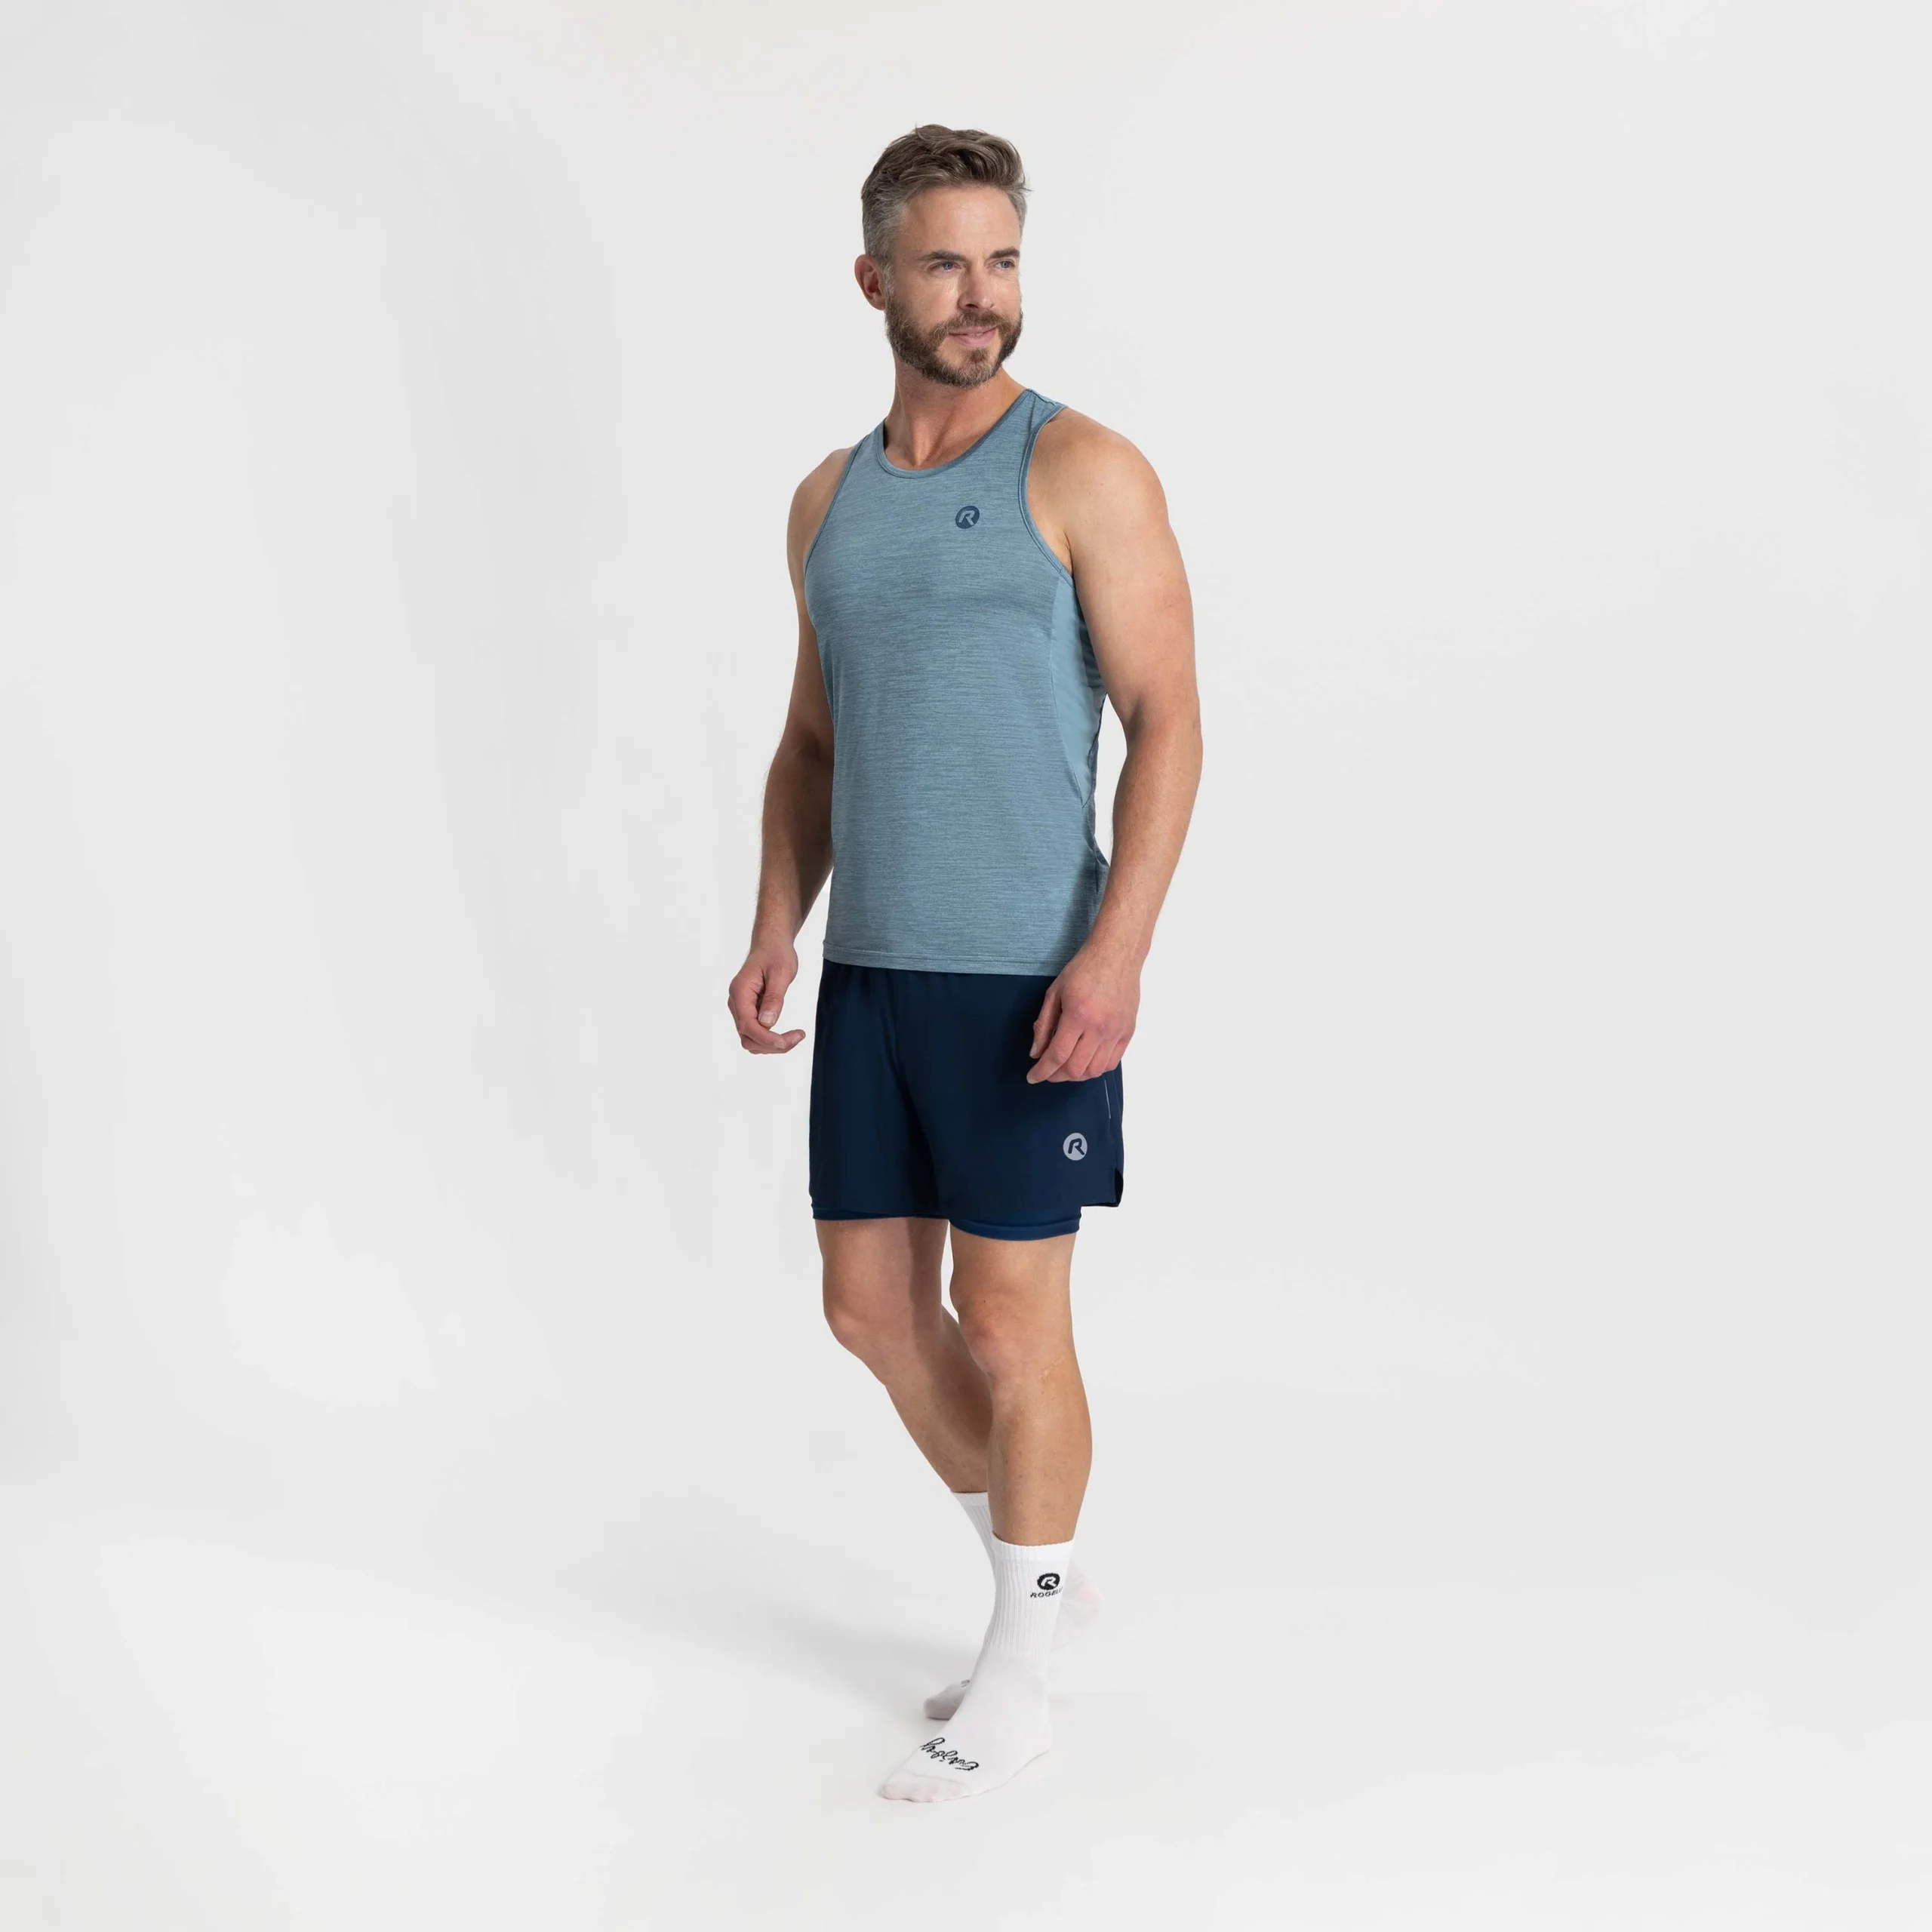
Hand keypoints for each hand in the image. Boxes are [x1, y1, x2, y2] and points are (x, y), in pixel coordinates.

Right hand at [728, 941, 806, 1053]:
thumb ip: (773, 998)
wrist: (771, 944)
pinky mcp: (748, 1011)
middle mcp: (736, 1003)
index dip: (767, 1039)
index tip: (788, 1041)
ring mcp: (741, 1008)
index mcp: (740, 992)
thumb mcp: (781, 973)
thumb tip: (767, 1023)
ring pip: (750, 1039)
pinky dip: (770, 1039)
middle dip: (772, 1045)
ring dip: (771, 1045)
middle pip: (747, 1037)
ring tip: (795, 1037)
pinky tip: (786, 1035)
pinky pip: (755, 1033)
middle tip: (798, 1037)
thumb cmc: (776, 954)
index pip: (747, 1025)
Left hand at [1027, 944, 1137, 1081]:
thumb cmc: (1083, 969)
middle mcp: (1099, 1027)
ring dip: (1077, 1075)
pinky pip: (1112, 1062)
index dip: (1043, 1071)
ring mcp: (1116, 1031)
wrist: (1117, 955)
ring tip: (1066, 1067)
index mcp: (1078, 1015)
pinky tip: (1085, 1061)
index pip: (1057, 1055)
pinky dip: (1096, 1069)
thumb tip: (1036, 1053)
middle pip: (1076, 1068)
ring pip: (1095, 1070)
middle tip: (1048, 1072)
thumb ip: (1044, 1024)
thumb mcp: (1054, 992)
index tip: (1032, 1077)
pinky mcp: (1128, 1032)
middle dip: (1057, 1076)